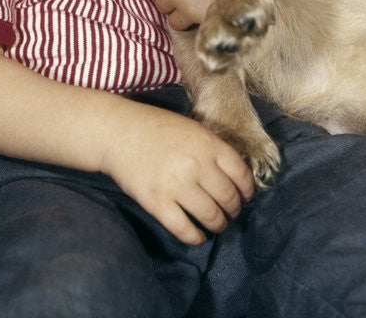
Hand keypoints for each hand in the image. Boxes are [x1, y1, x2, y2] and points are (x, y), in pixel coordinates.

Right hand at [99, 101, 253, 244]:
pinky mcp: (157, 202)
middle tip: (231, 213)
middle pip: (228, 197)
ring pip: (210, 215)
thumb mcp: (192, 129)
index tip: (245, 196)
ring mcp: (176, 185)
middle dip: (233, 210)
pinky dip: (195, 238)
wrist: (118, 132)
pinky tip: (198, 236)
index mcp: (207, 143)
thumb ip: (212, 149)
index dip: (247, 189)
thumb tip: (233, 175)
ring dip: (218, 224)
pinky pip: (184, 229)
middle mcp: (196, 164)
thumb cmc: (156, 128)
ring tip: (217, 225)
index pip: (240, 173)